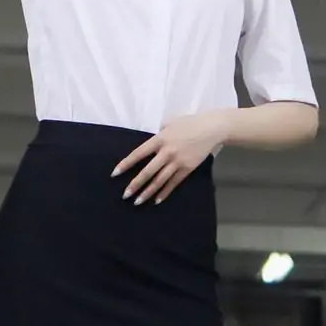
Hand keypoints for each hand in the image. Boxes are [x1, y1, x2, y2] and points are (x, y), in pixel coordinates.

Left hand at [113, 110, 229, 202]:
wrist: (210, 129)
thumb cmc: (189, 123)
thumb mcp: (169, 123)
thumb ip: (159, 132)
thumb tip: (152, 140)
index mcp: (159, 139)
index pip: (138, 154)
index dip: (126, 164)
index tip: (115, 174)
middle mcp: (166, 152)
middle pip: (147, 172)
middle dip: (135, 184)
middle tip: (125, 195)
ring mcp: (177, 162)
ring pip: (159, 180)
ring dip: (147, 192)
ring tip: (137, 201)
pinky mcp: (187, 168)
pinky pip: (173, 183)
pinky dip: (164, 192)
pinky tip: (156, 200)